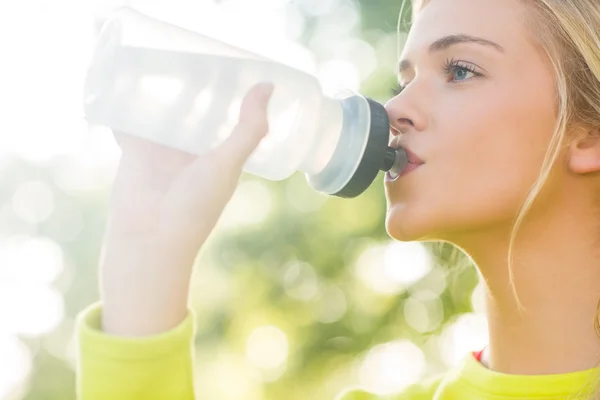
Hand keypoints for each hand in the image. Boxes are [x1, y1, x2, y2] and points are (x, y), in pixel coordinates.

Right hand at [100, 83, 273, 335]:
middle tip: (199, 54)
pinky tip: (128, 81)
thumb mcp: (227, 165)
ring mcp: (165, 151)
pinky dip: (130, 105)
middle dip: (200, 87)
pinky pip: (134, 121)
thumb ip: (248, 129)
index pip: (232, 118)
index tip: (237, 67)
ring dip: (166, 91)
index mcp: (221, 155)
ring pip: (167, 112)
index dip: (235, 95)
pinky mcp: (136, 152)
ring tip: (167, 59)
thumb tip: (267, 86)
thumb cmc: (193, 207)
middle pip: (199, 110)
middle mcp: (195, 152)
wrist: (147, 239)